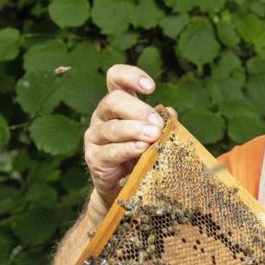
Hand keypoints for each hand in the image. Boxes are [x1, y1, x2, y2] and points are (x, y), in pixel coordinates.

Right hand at [84, 64, 162, 223]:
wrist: (126, 188)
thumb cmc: (142, 155)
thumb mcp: (155, 136)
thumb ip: (162, 123)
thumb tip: (170, 113)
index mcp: (117, 105)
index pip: (115, 78)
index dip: (131, 76)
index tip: (151, 88)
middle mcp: (102, 116)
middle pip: (113, 100)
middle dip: (137, 109)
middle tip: (156, 122)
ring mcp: (95, 136)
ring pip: (112, 127)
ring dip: (134, 130)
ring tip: (153, 135)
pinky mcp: (94, 158)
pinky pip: (110, 151)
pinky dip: (127, 149)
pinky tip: (141, 148)